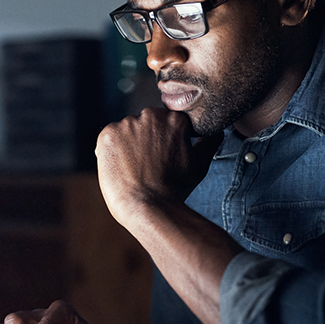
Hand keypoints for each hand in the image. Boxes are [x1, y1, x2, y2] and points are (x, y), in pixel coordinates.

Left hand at [95, 108, 223, 224]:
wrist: (148, 207)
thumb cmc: (175, 189)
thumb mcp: (200, 164)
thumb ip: (208, 143)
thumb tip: (217, 133)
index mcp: (174, 119)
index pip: (166, 123)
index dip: (165, 142)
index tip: (163, 157)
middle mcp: (150, 115)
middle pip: (146, 124)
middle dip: (146, 140)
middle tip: (149, 164)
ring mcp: (127, 124)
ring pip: (126, 130)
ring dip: (128, 144)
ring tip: (135, 168)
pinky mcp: (107, 134)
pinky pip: (109, 138)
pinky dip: (111, 150)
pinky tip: (121, 167)